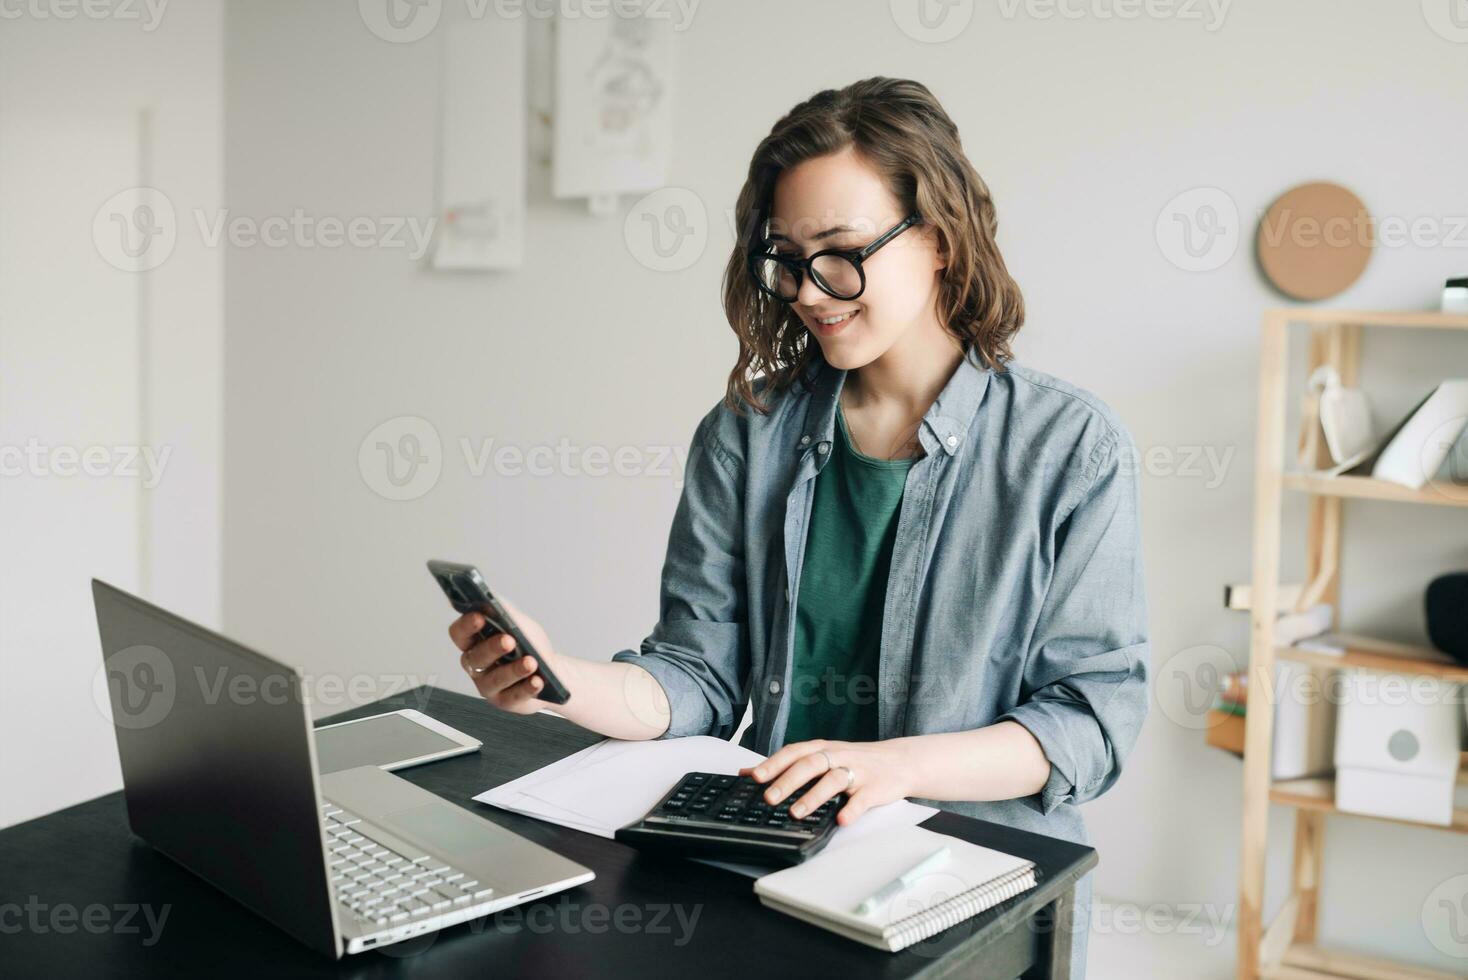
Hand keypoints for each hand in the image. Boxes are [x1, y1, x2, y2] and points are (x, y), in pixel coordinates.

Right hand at [448, 597, 565, 714]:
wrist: (551, 672)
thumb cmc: (528, 645)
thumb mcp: (518, 623)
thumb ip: (504, 610)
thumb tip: (492, 599)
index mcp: (474, 642)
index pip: (459, 633)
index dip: (466, 626)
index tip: (480, 617)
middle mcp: (476, 665)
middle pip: (476, 657)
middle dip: (493, 648)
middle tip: (509, 640)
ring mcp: (488, 685)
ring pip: (496, 678)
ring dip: (514, 670)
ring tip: (531, 662)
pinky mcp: (505, 701)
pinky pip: (515, 695)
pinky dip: (527, 688)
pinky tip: (537, 681)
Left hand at [739, 739, 914, 826]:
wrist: (900, 761)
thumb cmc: (854, 761)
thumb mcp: (822, 756)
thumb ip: (789, 763)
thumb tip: (748, 772)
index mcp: (823, 748)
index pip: (794, 752)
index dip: (774, 763)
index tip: (754, 777)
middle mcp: (838, 756)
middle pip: (810, 765)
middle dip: (788, 781)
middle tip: (770, 798)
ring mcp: (857, 771)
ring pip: (834, 780)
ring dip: (813, 796)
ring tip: (796, 813)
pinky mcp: (874, 788)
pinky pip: (862, 799)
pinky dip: (851, 810)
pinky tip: (840, 820)